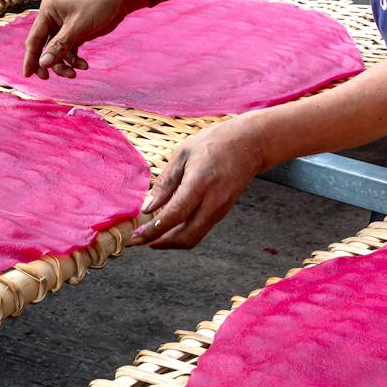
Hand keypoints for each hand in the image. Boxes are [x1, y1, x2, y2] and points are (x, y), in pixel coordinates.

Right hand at [20, 0, 142, 79]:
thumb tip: (43, 63)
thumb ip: (59, 46)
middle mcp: (52, 18)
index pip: (34, 38)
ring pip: (57, 52)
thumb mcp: (78, 27)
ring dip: (64, 64)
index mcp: (47, 11)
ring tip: (76, 72)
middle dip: (49, 63)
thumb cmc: (98, 5)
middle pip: (43, 47)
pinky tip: (84, 65)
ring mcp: (63, 26)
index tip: (27, 75)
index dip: (30, 58)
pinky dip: (74, 59)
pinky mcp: (75, 32)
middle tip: (49, 78)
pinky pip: (69, 50)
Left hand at [133, 115, 269, 248]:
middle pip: (186, 237)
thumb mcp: (183, 154)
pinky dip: (181, 233)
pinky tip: (167, 227)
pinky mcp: (222, 212)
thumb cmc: (214, 143)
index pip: (174, 215)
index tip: (136, 236)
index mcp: (200, 183)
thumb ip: (165, 182)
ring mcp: (220, 210)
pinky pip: (199, 230)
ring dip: (170, 241)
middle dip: (161, 243)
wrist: (250, 144)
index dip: (154, 229)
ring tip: (150, 236)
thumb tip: (148, 207)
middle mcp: (213, 202)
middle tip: (139, 241)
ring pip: (193, 237)